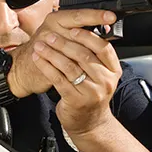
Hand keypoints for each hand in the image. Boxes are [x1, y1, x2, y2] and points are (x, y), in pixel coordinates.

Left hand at [29, 9, 122, 136]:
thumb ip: (95, 56)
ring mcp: (92, 92)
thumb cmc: (91, 94)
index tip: (73, 28)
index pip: (103, 47)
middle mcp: (105, 81)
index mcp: (113, 70)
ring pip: (69, 66)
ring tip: (40, 45)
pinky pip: (58, 79)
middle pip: (84, 55)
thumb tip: (83, 28)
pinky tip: (39, 59)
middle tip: (50, 35)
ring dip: (52, 53)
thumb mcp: (101, 75)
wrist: (89, 123)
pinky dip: (46, 66)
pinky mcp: (76, 100)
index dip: (87, 36)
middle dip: (64, 43)